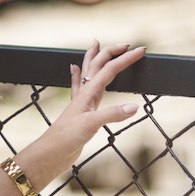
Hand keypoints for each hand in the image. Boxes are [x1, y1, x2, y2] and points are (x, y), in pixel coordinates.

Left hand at [34, 41, 146, 176]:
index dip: (127, 59)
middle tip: (126, 45)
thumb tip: (135, 106)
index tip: (141, 51)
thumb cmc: (67, 137)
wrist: (52, 152)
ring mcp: (81, 100)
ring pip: (89, 71)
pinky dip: (78, 75)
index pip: (111, 69)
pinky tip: (74, 68)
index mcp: (89, 92)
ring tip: (96, 43)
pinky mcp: (80, 110)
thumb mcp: (92, 125)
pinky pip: (79, 86)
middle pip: (98, 64)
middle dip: (111, 51)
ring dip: (94, 56)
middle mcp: (84, 92)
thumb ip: (112, 114)